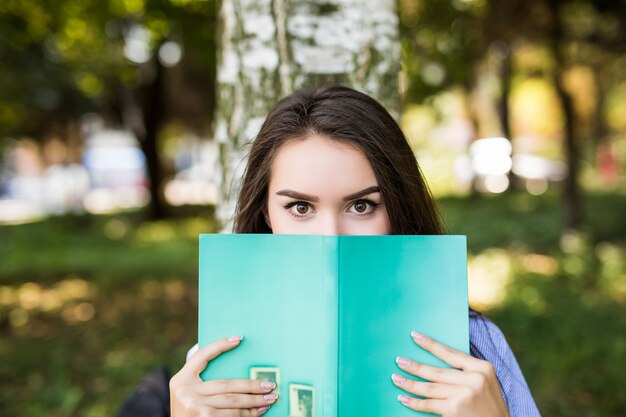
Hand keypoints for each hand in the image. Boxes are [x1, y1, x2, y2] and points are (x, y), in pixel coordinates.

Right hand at [170, 336, 277, 416]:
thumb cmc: (189, 412)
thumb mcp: (188, 393)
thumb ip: (203, 381)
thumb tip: (234, 365)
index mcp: (182, 379)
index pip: (202, 355)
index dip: (220, 345)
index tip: (239, 338)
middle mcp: (186, 391)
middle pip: (226, 384)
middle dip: (251, 385)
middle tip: (270, 385)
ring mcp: (194, 406)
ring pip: (233, 402)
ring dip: (254, 401)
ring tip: (269, 400)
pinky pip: (232, 415)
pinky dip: (247, 414)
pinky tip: (259, 412)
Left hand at [392, 331, 509, 416]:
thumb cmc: (489, 406)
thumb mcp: (485, 382)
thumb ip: (466, 372)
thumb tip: (435, 364)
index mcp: (482, 368)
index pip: (450, 354)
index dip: (430, 344)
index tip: (415, 336)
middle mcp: (474, 379)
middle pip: (437, 372)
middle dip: (415, 366)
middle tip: (399, 361)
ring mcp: (464, 395)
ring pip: (430, 388)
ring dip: (410, 383)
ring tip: (396, 378)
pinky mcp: (455, 409)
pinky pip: (429, 404)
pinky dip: (414, 402)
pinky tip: (403, 398)